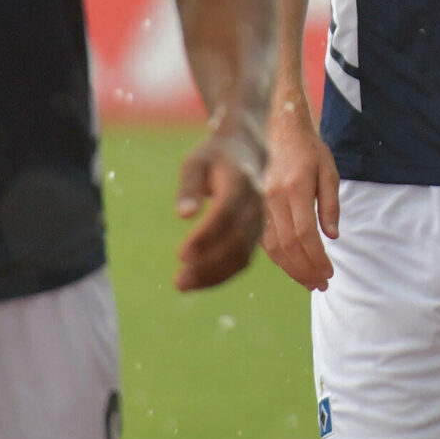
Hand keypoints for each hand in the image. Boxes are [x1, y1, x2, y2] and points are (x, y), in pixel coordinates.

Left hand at [173, 125, 266, 292]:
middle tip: (179, 281)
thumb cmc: (213, 158)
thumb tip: (183, 215)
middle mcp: (255, 204)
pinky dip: (222, 274)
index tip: (180, 255)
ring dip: (214, 275)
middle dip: (208, 264)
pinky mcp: (257, 233)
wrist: (246, 153)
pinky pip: (243, 259)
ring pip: (242, 255)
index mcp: (240, 182)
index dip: (205, 237)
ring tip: (183, 285)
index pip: (224, 214)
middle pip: (235, 240)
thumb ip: (188, 188)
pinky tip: (199, 281)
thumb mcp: (195, 164)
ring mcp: (260, 220)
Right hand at [260, 91, 339, 290]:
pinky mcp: (254, 206)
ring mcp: (260, 202)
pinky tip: (292, 265)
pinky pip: (264, 239)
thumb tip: (332, 237)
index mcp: (295, 188)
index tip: (329, 273)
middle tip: (321, 284)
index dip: (316, 259)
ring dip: (291, 268)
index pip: (305, 234)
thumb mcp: (328, 170)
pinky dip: (278, 257)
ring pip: (273, 246)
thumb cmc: (308, 149)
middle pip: (288, 245)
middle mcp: (273, 198)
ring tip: (309, 281)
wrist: (277, 127)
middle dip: (305, 270)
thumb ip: (331, 204)